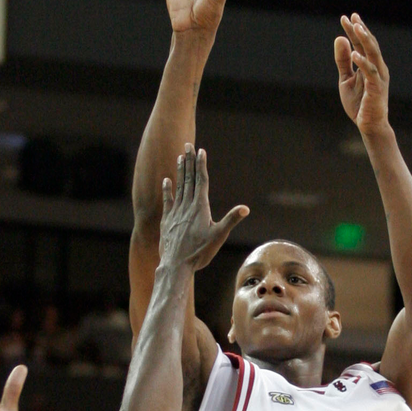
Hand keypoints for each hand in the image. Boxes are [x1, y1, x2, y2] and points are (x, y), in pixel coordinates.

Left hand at [160, 144, 248, 271]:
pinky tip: (166, 180)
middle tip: (187, 145)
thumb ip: (231, 220)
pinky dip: (167, 189)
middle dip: (189, 161)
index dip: (201, 165)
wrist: (175, 265)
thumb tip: (245, 208)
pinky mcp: (167, 220)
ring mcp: (176, 212)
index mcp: (200, 207)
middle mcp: (187, 206)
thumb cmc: (199, 252)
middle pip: (189, 179)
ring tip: (180, 157)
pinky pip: (167, 200)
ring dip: (180, 171)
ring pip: (178, 187)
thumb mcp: (219, 236)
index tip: (201, 151)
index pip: (201, 181)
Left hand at [335, 13, 391, 140]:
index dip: (354, 31)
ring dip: (365, 40)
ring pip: (373, 53)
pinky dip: (363, 62)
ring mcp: (378, 76)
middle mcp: (376, 67)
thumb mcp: (345, 79)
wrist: (369, 125)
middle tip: (352, 16)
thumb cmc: (359, 103)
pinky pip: (371, 72)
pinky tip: (355, 53)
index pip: (361, 44)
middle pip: (368, 44)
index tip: (345, 17)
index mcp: (369, 65)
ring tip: (356, 28)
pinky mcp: (377, 88)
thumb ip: (343, 61)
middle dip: (360, 30)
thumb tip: (339, 38)